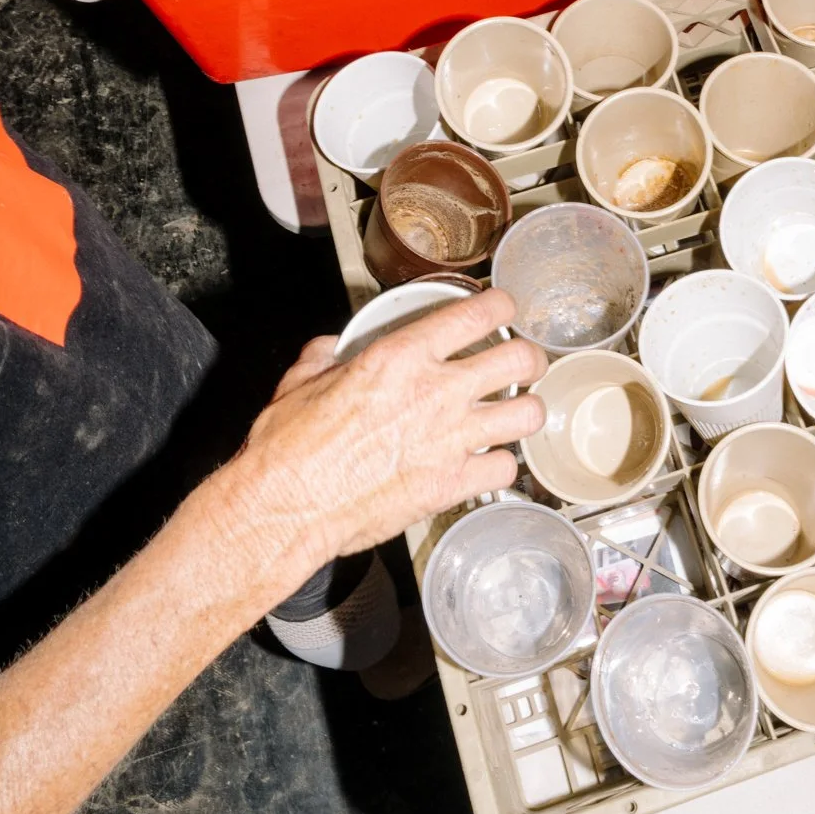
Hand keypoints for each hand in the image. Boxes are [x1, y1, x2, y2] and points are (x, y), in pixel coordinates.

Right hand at [211, 288, 547, 606]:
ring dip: (525, 410)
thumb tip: (330, 348)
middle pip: (520, 359)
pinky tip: (487, 461)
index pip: (479, 313)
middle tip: (522, 362)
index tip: (504, 309)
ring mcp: (451, 441)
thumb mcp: (299, 382)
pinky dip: (501, 465)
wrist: (285, 508)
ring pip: (528, 414)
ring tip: (516, 411)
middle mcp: (436, 393)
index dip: (502, 305)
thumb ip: (324, 358)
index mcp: (400, 357)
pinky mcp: (451, 485)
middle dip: (528, 357)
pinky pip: (506, 468)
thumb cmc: (288, 449)